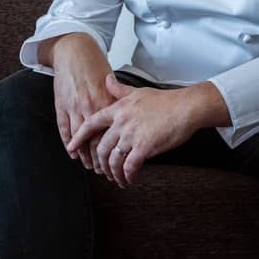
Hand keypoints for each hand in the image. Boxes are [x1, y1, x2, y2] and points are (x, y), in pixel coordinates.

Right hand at [40, 33, 117, 175]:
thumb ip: (117, 98)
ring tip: (90, 166)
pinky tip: (73, 152)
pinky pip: (64, 129)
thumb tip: (128, 116)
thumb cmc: (93, 64)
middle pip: (95, 138)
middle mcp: (89, 105)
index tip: (119, 158)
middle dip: (100, 157)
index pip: (111, 131)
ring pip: (79, 138)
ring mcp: (73, 107)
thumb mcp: (110, 80)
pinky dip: (68, 142)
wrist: (72, 50)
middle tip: (105, 170)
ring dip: (84, 154)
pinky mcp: (61, 105)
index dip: (114, 147)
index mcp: (104, 99)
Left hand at [66, 73, 197, 187]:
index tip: (72, 147)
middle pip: (100, 147)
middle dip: (99, 163)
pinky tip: (130, 179)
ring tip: (118, 179)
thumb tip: (107, 79)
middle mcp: (122, 122)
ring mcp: (132, 134)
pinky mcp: (144, 147)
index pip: (92, 123)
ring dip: (113, 173)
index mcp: (119, 108)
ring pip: (113, 160)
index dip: (79, 136)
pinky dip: (128, 176)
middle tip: (103, 171)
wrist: (185, 107)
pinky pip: (129, 167)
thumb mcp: (138, 91)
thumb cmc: (165, 101)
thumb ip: (119, 89)